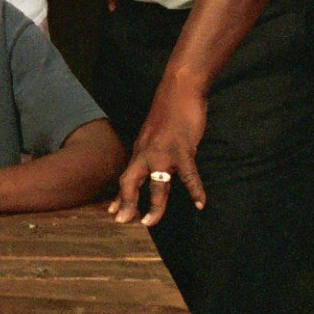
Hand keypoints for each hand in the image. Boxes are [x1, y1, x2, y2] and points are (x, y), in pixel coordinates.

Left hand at [110, 84, 208, 226]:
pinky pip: (188, 174)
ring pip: (156, 184)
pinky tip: (200, 204)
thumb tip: (151, 168)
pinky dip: (195, 190)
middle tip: (123, 222)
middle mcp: (146, 153)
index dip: (120, 196)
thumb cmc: (168, 113)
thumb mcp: (152, 135)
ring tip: (151, 222)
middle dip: (126, 203)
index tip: (113, 213)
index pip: (126, 177)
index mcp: (140, 151)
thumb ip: (150, 152)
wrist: (178, 90)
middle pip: (131, 182)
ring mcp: (164, 152)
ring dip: (154, 205)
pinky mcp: (182, 149)